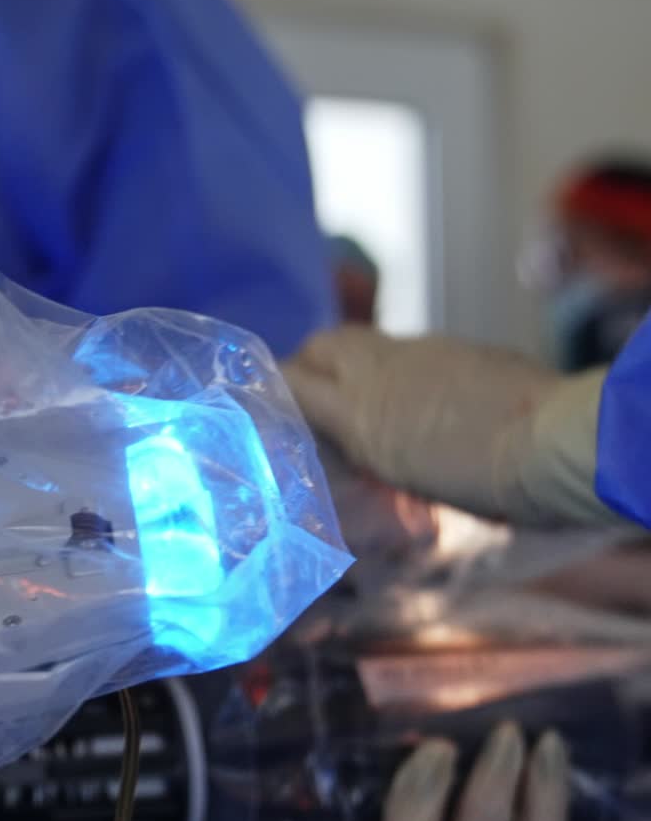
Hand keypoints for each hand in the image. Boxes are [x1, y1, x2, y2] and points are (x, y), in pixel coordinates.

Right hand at [284, 326, 621, 527]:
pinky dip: (397, 372)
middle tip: (312, 401)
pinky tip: (416, 404)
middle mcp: (380, 367)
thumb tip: (342, 436)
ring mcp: (421, 350)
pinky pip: (407, 353)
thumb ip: (361, 445)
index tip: (268, 407)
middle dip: (309, 364)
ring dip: (354, 368)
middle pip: (324, 345)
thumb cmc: (478, 476)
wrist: (552, 442)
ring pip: (366, 345)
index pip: (291, 377)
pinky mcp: (457, 349)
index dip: (273, 388)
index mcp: (358, 407)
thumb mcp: (400, 473)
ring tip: (364, 406)